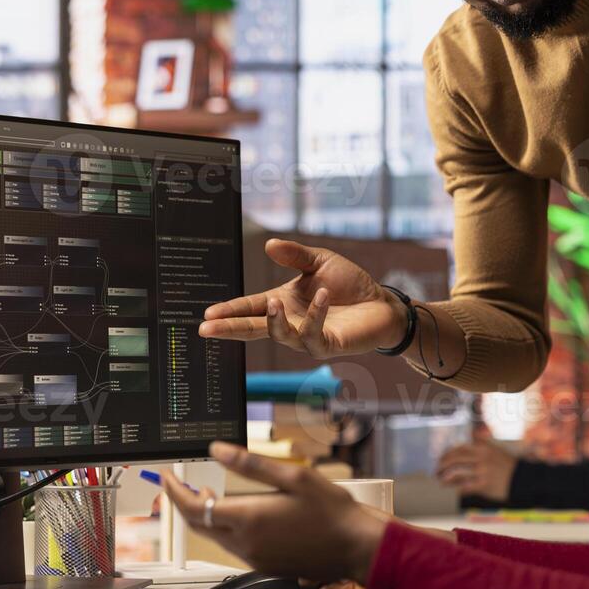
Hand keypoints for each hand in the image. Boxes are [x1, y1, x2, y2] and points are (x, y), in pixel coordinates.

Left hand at [161, 442, 387, 584]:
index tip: (168, 476)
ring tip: (207, 492)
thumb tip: (217, 450)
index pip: (195, 508)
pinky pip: (232, 546)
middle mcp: (246, 543)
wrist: (355, 546)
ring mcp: (254, 558)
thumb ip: (251, 464)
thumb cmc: (332, 511)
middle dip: (184, 503)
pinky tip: (235, 513)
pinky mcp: (264, 566)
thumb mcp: (294, 476)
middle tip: (180, 482)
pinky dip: (223, 528)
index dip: (176, 492)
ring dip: (205, 515)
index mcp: (250, 519)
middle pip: (199, 524)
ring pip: (214, 536)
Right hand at [198, 239, 408, 357]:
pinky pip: (314, 334)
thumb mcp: (320, 261)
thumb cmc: (350, 284)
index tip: (207, 315)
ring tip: (273, 303)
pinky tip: (322, 296)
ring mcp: (307, 337)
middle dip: (230, 328)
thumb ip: (295, 254)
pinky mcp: (327, 345)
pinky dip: (316, 315)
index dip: (229, 311)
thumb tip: (268, 244)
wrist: (381, 303)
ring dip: (275, 321)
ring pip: (281, 336)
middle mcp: (290, 322)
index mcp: (283, 302)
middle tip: (206, 329)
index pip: (249, 307)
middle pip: (254, 328)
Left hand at [435, 438, 517, 502]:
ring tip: (441, 481)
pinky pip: (466, 486)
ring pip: (458, 473)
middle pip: (456, 459)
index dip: (447, 454)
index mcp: (483, 448)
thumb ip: (481, 445)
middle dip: (443, 465)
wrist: (522, 479)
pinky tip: (453, 489)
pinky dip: (458, 488)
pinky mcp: (484, 485)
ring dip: (447, 477)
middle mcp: (482, 458)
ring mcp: (483, 471)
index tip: (441, 459)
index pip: (459, 449)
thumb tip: (469, 438)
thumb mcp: (495, 450)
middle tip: (437, 470)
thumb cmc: (507, 465)